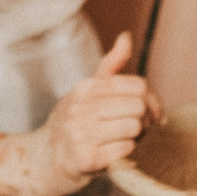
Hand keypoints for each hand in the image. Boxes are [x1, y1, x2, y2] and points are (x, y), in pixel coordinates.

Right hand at [0, 33, 163, 195]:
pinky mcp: (86, 158)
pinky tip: (115, 152)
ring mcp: (81, 133)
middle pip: (138, 107)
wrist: (45, 158)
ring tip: (124, 139)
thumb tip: (126, 37)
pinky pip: (125, 150)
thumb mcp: (87, 91)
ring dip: (136, 138)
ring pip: (134, 128)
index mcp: (85, 87)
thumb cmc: (73, 122)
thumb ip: (110, 65)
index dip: (151, 100)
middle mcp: (80, 107)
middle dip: (145, 120)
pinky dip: (126, 153)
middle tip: (137, 129)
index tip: (149, 112)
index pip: (137, 85)